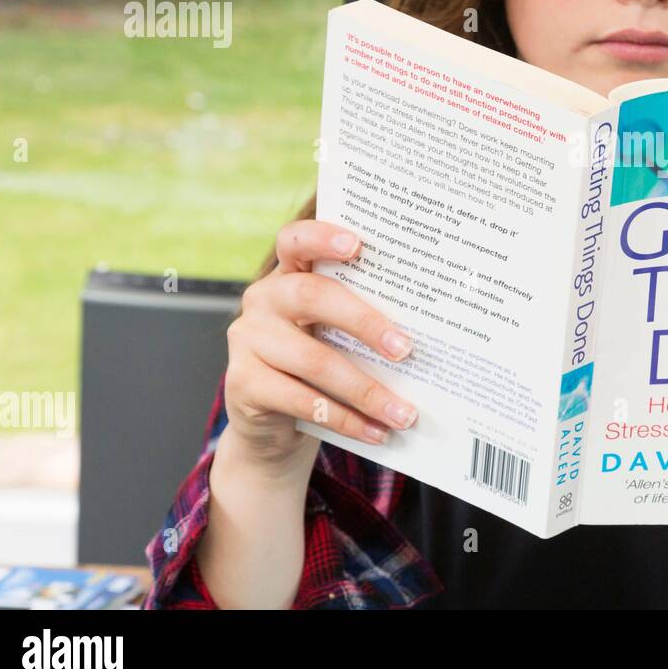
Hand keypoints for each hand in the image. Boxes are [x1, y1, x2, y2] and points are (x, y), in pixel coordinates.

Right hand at [222, 219, 419, 469]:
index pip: (296, 240)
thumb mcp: (338, 336)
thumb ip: (363, 320)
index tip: (358, 244)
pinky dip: (346, 419)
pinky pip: (301, 400)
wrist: (274, 427)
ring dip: (366, 390)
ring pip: (314, 360)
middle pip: (313, 296)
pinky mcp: (241, 382)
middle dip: (366, 322)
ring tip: (404, 413)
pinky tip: (376, 432)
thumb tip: (426, 334)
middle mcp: (262, 300)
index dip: (323, 236)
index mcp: (289, 275)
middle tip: (406, 349)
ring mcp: (247, 339)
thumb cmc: (321, 367)